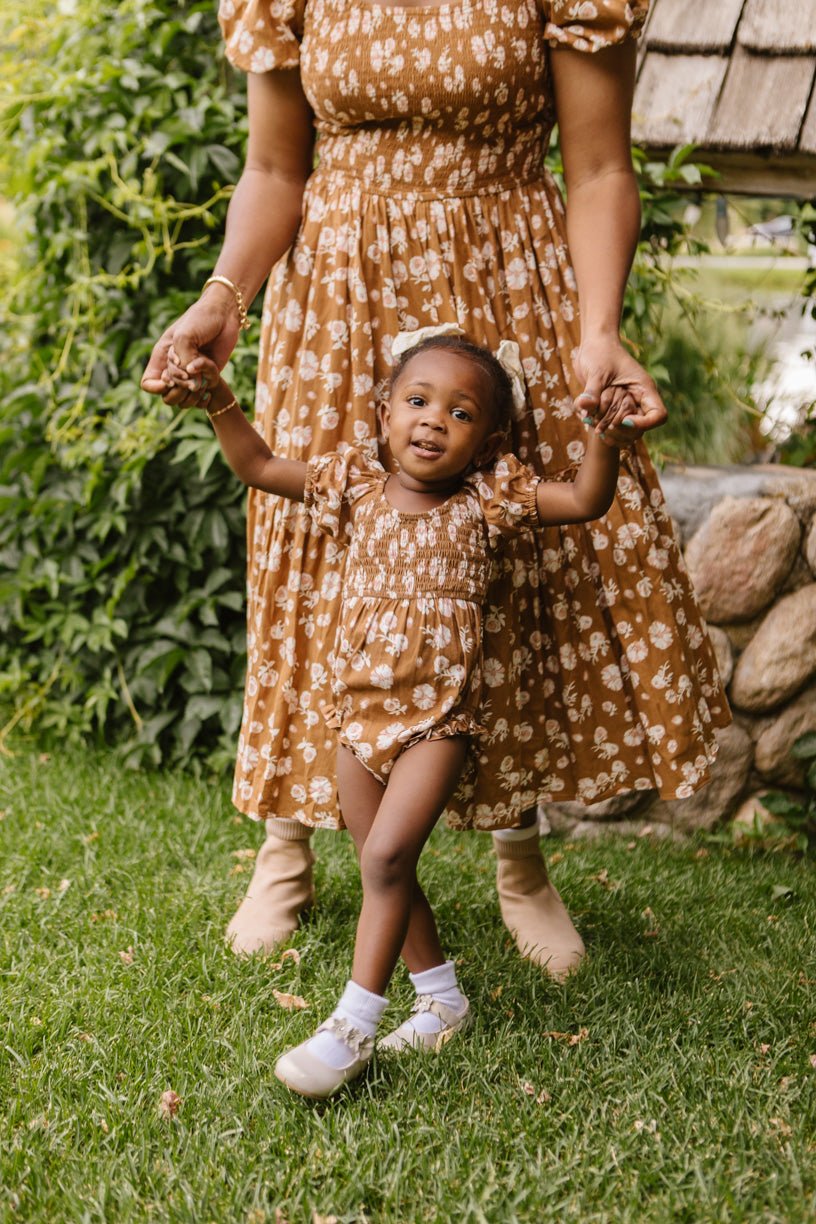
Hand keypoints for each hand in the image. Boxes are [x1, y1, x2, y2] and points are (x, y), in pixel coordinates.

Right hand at [140, 286, 239, 405]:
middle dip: (179, 388)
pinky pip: (201, 399)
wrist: (224, 315)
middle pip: (167, 397)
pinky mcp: (207, 379)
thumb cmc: (200, 320)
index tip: (169, 379)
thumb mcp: (184, 337)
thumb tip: (192, 383)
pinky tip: (210, 381)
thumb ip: (183, 361)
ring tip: (202, 377)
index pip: (148, 384)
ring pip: (183, 401)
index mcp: (162, 358)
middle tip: (190, 374)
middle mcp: (175, 370)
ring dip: (193, 392)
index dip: (156, 387)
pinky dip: (206, 392)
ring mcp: (191, 377)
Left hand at [574, 335, 666, 446]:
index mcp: (644, 389)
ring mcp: (627, 406)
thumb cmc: (600, 352)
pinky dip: (604, 431)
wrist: (593, 347)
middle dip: (620, 431)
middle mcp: (638, 400)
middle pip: (641, 429)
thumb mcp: (596, 371)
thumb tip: (584, 407)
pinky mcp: (615, 409)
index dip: (644, 424)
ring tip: (592, 425)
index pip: (658, 415)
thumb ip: (592, 390)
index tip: (623, 420)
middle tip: (600, 426)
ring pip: (628, 433)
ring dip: (611, 434)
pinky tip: (590, 424)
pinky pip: (615, 429)